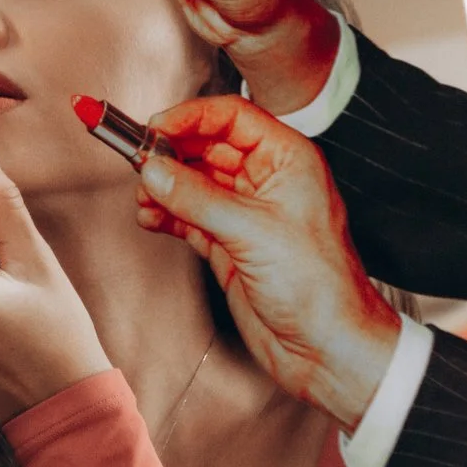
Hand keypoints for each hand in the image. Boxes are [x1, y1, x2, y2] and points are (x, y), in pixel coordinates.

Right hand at [132, 94, 402, 430]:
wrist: (326, 348)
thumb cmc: (320, 288)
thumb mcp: (252, 231)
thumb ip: (196, 198)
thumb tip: (154, 169)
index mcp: (288, 161)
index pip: (232, 118)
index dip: (190, 118)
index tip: (153, 129)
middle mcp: (267, 182)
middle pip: (207, 147)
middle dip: (171, 154)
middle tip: (140, 164)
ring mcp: (247, 214)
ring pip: (194, 182)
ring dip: (164, 186)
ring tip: (144, 198)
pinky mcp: (230, 244)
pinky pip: (189, 216)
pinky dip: (166, 215)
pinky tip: (151, 218)